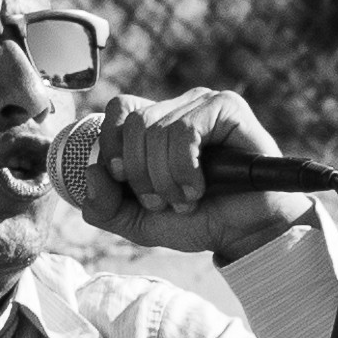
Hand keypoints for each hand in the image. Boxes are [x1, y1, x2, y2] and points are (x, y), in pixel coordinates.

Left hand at [70, 87, 320, 259]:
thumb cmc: (200, 220)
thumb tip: (90, 172)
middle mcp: (179, 107)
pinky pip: (185, 131)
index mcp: (157, 124)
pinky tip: (198, 188)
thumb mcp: (139, 221)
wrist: (246, 233)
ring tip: (186, 199)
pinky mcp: (227, 108)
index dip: (112, 145)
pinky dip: (184, 168)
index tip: (124, 181)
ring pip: (157, 129)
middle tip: (163, 202)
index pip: (119, 109)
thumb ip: (104, 205)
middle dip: (139, 173)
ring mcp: (204, 104)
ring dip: (164, 178)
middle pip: (134, 121)